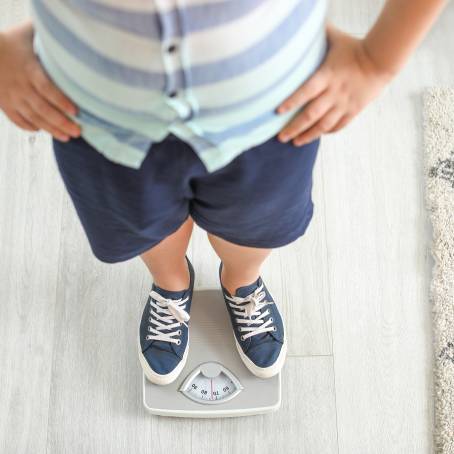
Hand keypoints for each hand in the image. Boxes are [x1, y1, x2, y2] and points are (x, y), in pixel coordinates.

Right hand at [0, 21, 80, 140]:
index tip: (77, 112)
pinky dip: (30, 127)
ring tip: (67, 137)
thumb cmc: (10, 40)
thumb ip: (48, 37)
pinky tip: (42, 130)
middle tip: (78, 132)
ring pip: (33, 118)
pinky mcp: (3, 103)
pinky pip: (17, 120)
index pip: (47, 88)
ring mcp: (10, 96)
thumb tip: (70, 34)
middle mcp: (20, 85)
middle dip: (62, 123)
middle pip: (43, 109)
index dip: (61, 101)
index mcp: (28, 69)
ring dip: (51, 129)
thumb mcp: (28, 33)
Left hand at [276, 24, 393, 145]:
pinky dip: (326, 132)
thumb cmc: (354, 48)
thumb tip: (301, 27)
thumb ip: (317, 38)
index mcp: (327, 75)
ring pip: (323, 125)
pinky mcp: (354, 110)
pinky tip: (317, 135)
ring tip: (294, 142)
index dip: (291, 102)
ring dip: (308, 135)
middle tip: (280, 137)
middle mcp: (334, 92)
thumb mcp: (335, 40)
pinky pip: (338, 126)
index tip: (277, 112)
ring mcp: (344, 104)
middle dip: (294, 127)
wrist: (382, 60)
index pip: (306, 91)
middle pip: (311, 114)